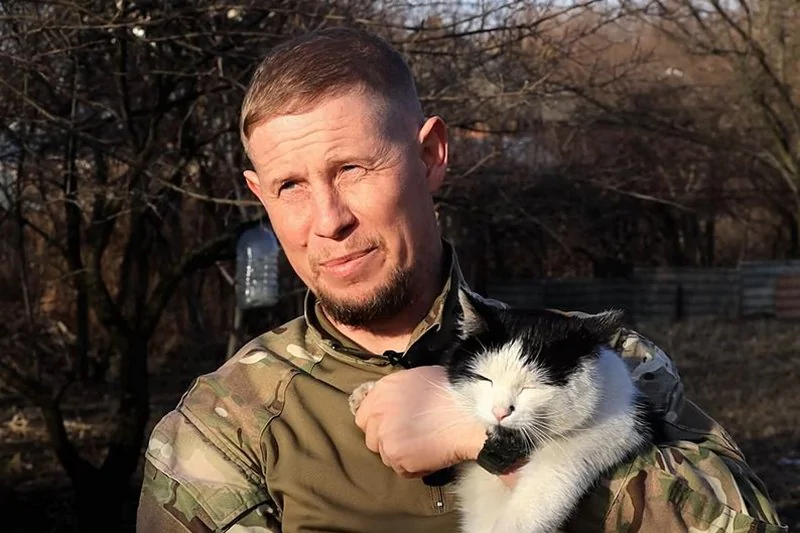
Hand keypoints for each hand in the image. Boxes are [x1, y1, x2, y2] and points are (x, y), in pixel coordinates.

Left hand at [353, 365, 485, 477]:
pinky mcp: (397, 456)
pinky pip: (402, 469)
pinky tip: (433, 454)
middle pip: (372, 438)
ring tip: (427, 446)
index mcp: (383, 390)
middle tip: (412, 439)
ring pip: (386, 456)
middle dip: (389, 441)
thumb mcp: (419, 379)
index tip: (394, 428)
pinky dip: (416, 467)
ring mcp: (386, 436)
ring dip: (403, 455)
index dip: (379, 424)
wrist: (471, 414)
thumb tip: (396, 403)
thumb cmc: (454, 393)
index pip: (363, 416)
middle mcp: (378, 413)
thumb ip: (399, 393)